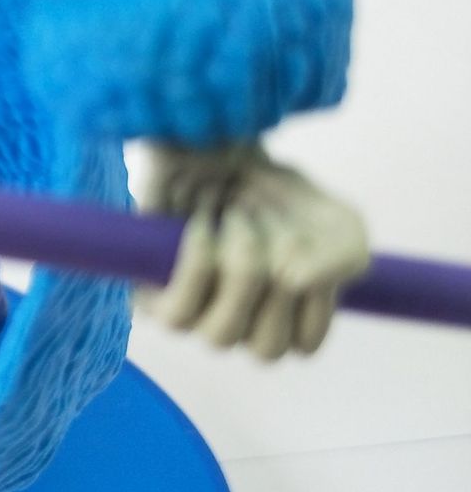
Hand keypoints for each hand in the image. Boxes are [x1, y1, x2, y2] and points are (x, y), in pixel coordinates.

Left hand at [140, 142, 369, 359]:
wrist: (218, 143)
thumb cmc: (279, 194)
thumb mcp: (339, 222)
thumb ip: (342, 258)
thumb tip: (296, 280)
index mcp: (285, 320)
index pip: (304, 344)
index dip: (313, 294)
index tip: (308, 242)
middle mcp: (241, 324)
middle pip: (266, 348)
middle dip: (276, 281)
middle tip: (273, 226)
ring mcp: (195, 315)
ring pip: (221, 335)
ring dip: (239, 270)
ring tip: (236, 219)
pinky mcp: (150, 296)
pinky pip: (177, 315)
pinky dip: (197, 264)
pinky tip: (202, 225)